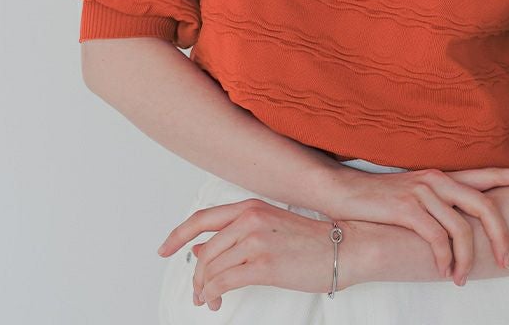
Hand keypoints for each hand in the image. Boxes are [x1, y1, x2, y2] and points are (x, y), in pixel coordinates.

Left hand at [158, 198, 348, 310]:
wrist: (344, 248)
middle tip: (198, 292)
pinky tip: (216, 300)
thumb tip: (201, 248)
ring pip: (210, 268)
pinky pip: (222, 281)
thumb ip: (235, 234)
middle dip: (195, 275)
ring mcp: (255, 241)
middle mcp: (249, 219)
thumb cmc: (310, 240)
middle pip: (204, 250)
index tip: (164, 249)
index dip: (178, 234)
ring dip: (203, 289)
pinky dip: (212, 294)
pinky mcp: (263, 265)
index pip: (203, 218)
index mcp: (250, 207)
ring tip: (208, 300)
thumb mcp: (269, 228)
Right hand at [328, 165, 508, 284]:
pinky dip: (443, 258)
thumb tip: (467, 227)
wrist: (344, 193)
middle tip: (507, 260)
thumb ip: (442, 205)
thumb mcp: (417, 197)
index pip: (489, 174)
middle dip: (501, 235)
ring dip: (467, 259)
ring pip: (461, 227)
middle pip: (485, 204)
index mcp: (444, 177)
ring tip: (461, 278)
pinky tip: (441, 270)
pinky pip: (436, 237)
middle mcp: (438, 180)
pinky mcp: (406, 207)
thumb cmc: (381, 201)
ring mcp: (423, 191)